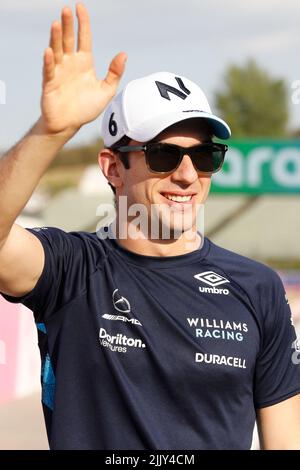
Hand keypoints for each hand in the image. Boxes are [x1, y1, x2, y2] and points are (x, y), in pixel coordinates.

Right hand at [40, 3, 126, 135]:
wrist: (69, 124)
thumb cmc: (86, 108)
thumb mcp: (106, 91)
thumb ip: (114, 73)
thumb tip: (124, 54)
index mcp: (84, 63)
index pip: (84, 38)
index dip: (83, 23)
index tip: (80, 7)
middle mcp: (70, 63)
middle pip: (68, 39)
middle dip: (68, 24)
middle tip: (66, 9)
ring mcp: (59, 71)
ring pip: (57, 50)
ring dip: (56, 37)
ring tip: (57, 23)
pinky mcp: (50, 83)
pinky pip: (49, 69)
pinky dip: (49, 60)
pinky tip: (49, 51)